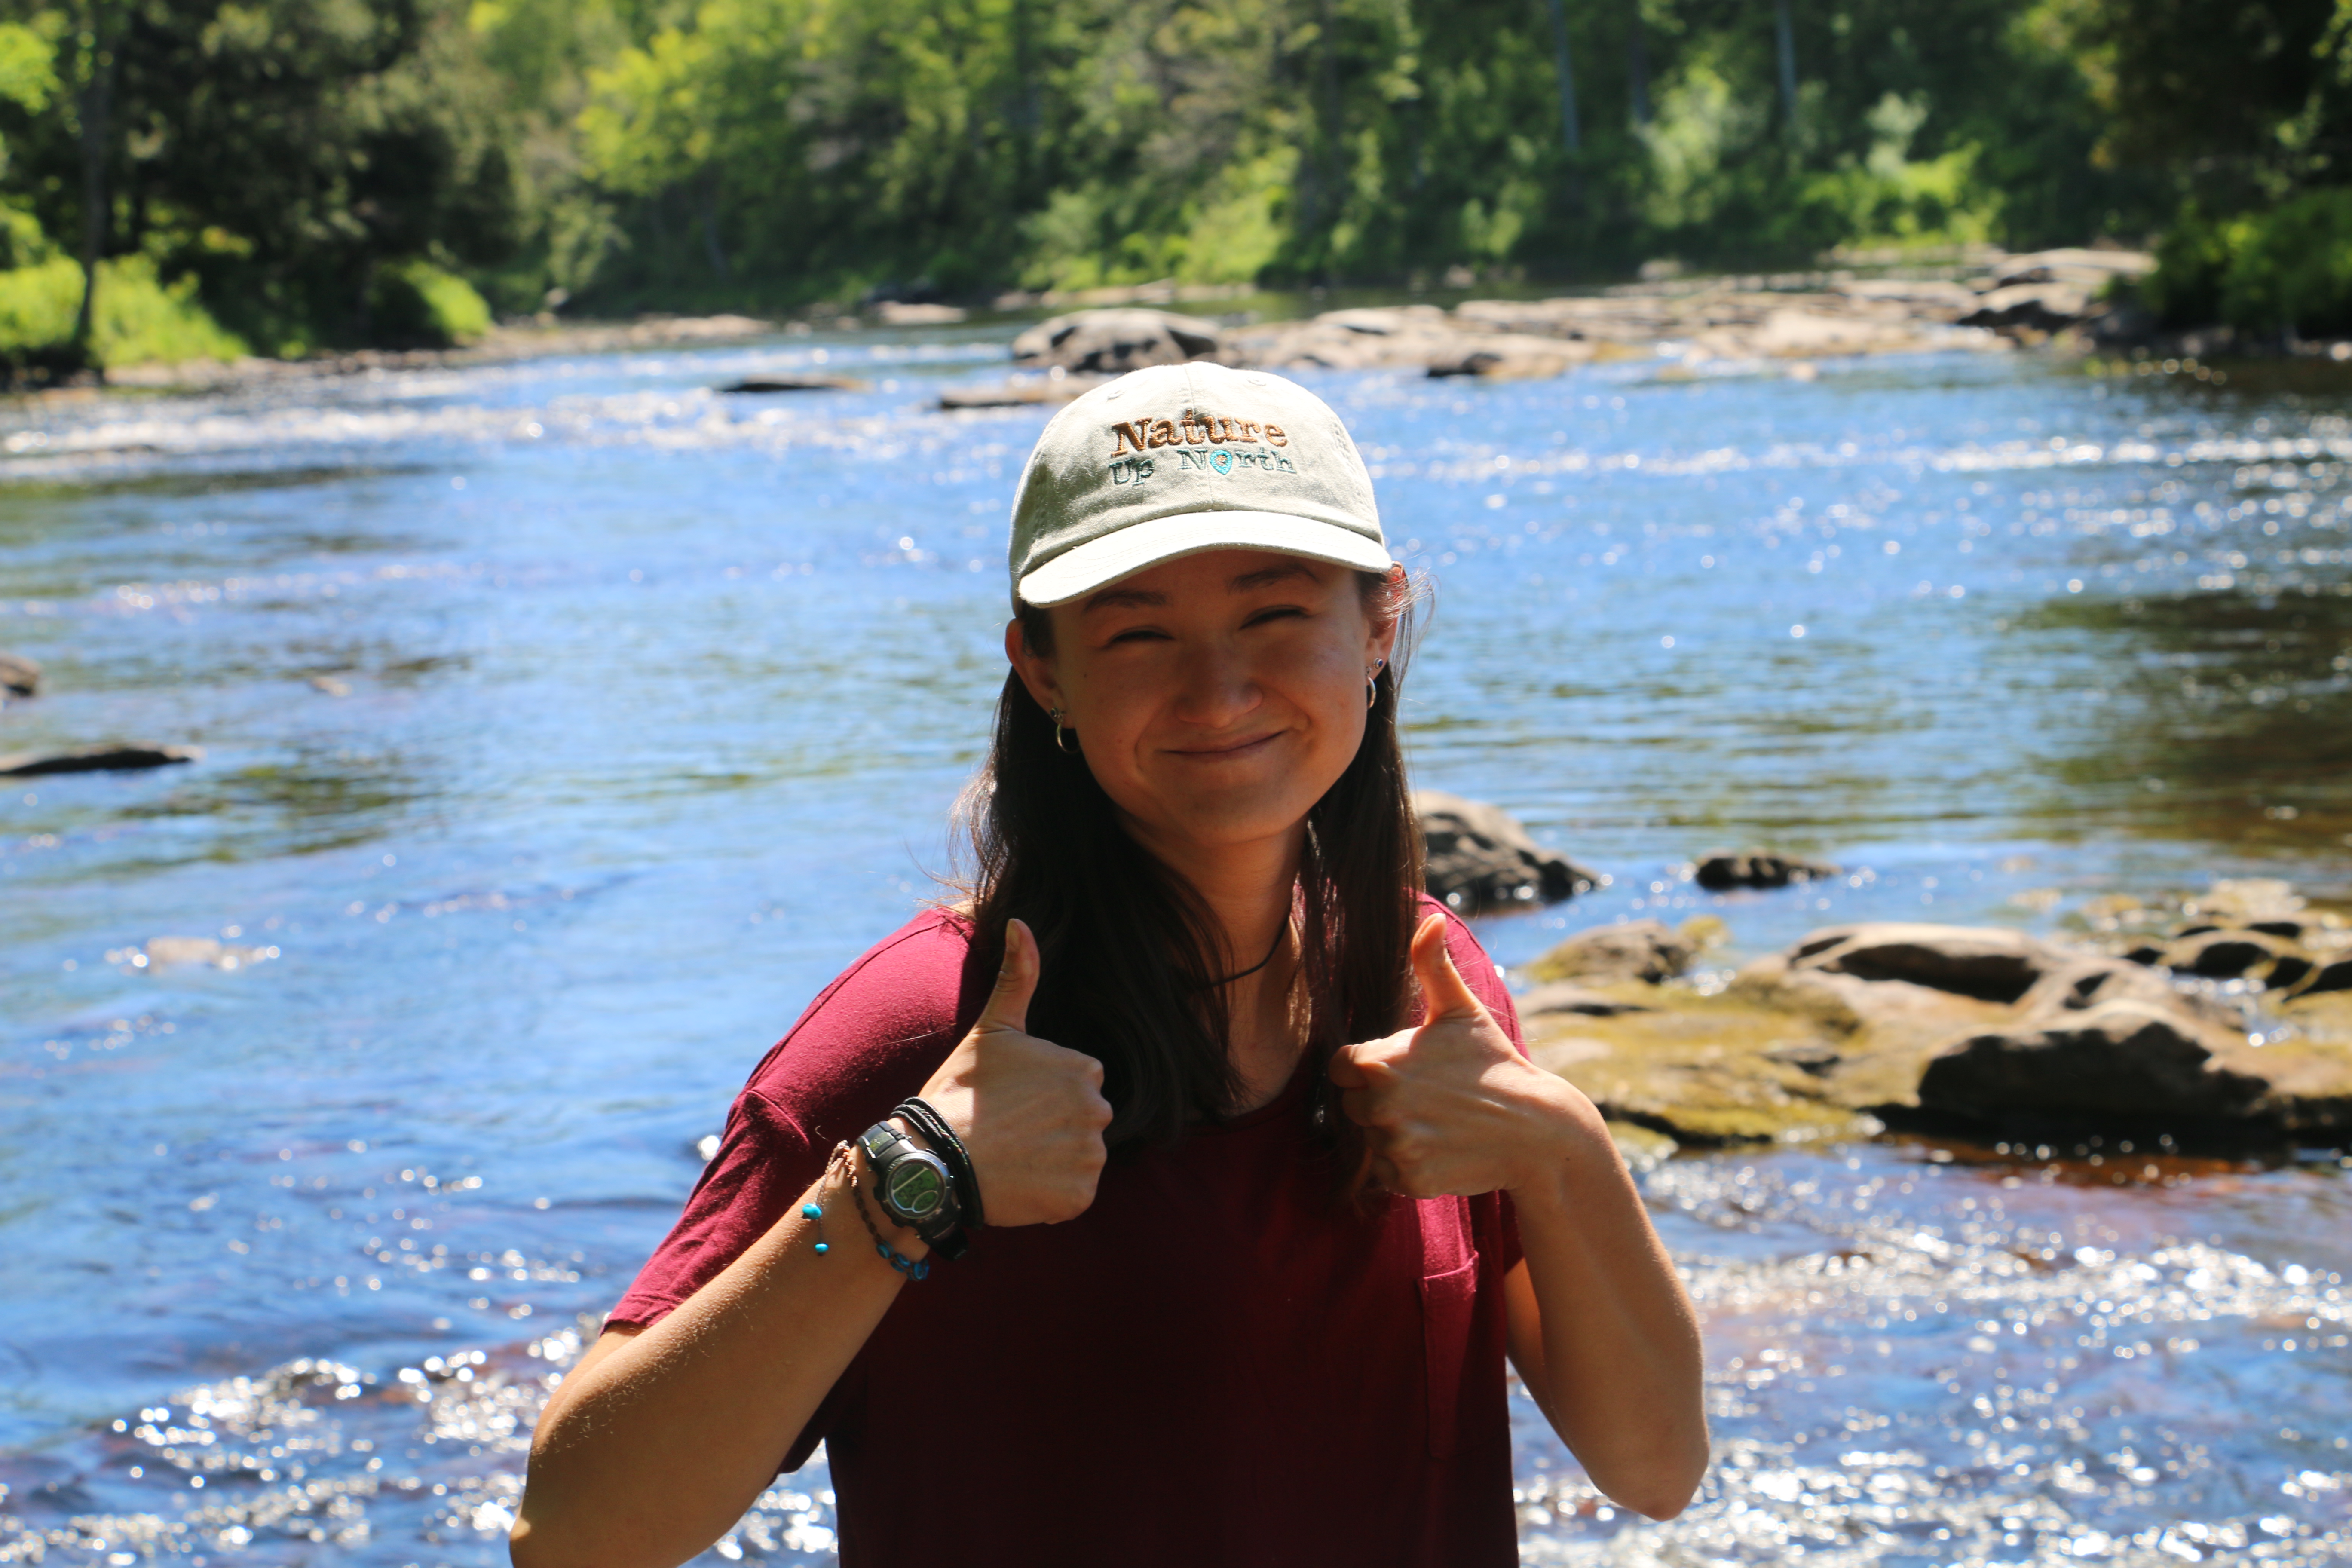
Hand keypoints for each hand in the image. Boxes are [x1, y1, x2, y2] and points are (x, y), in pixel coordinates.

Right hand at [914, 919, 1112, 1225]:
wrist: (933, 1160)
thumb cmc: (959, 1092)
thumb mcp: (992, 1027)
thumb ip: (1018, 975)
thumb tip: (1021, 921)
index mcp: (1085, 1068)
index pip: (1079, 1082)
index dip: (1043, 1094)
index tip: (1010, 1101)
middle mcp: (1098, 1111)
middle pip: (1083, 1120)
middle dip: (1052, 1126)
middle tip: (1008, 1131)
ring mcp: (1089, 1158)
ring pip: (1079, 1158)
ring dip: (1051, 1161)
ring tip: (1009, 1157)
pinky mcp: (1078, 1199)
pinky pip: (1073, 1196)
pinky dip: (1050, 1196)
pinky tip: (1018, 1183)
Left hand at [1328, 915, 1607, 1197]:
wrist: (1536, 1128)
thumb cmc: (1493, 1062)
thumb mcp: (1460, 1009)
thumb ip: (1431, 965)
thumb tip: (1429, 918)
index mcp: (1380, 1061)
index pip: (1341, 1069)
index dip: (1368, 1069)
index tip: (1404, 1069)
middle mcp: (1381, 1106)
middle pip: (1353, 1106)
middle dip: (1382, 1101)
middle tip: (1427, 1097)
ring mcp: (1395, 1146)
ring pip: (1370, 1140)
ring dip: (1395, 1133)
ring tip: (1437, 1121)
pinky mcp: (1410, 1180)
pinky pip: (1388, 1173)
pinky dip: (1407, 1165)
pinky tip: (1441, 1147)